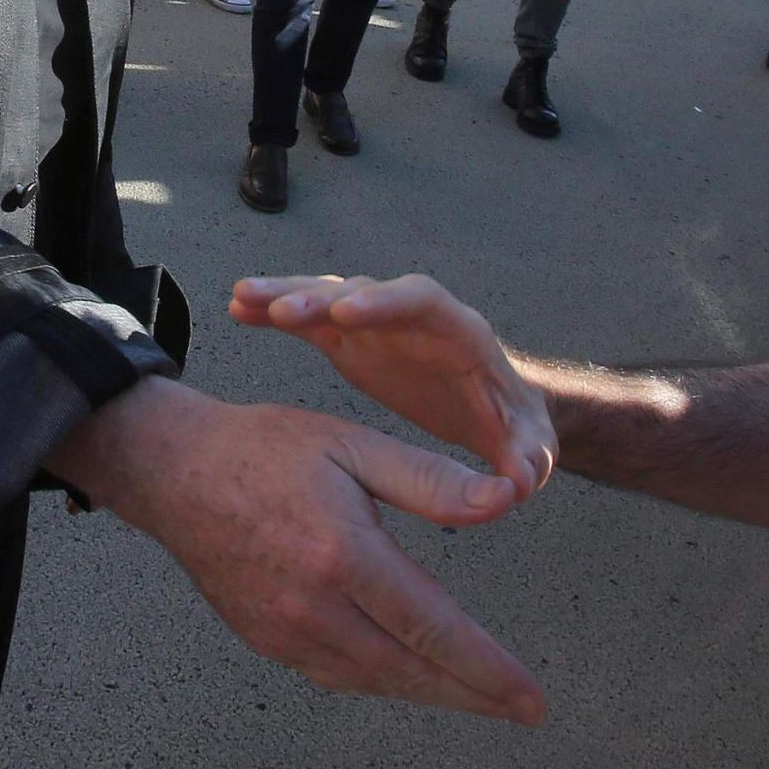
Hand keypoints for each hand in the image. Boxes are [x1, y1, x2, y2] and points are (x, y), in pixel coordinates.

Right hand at [53, 381, 543, 724]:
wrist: (174, 469)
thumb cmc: (265, 449)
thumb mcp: (353, 444)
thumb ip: (430, 480)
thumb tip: (502, 500)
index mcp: (344, 556)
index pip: (433, 629)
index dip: (488, 669)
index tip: (530, 699)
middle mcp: (315, 607)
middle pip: (410, 671)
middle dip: (472, 696)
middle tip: (520, 711)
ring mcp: (285, 631)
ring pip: (374, 681)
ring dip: (429, 691)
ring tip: (475, 694)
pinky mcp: (266, 638)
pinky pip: (336, 674)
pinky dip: (380, 679)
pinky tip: (405, 671)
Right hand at [230, 273, 556, 497]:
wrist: (493, 408)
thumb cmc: (511, 423)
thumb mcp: (526, 441)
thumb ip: (529, 454)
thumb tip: (527, 475)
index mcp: (457, 334)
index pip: (425, 302)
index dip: (387, 303)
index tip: (348, 314)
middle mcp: (413, 319)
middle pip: (367, 293)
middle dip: (325, 298)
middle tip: (281, 310)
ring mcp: (379, 325)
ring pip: (330, 297)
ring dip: (290, 295)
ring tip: (246, 298)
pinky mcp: (351, 339)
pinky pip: (310, 319)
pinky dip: (277, 311)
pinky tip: (239, 309)